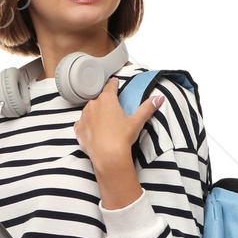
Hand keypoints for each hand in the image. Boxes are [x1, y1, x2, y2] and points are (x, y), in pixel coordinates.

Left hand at [76, 83, 160, 209]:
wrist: (107, 156)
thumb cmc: (122, 137)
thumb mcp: (137, 121)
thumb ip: (147, 108)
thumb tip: (159, 98)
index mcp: (107, 99)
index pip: (110, 86)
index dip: (114, 84)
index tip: (115, 82)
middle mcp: (93, 105)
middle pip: (99, 99)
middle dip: (105, 102)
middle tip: (113, 110)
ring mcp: (84, 116)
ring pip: (90, 110)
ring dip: (96, 113)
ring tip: (105, 123)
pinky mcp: (79, 129)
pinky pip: (82, 123)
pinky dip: (87, 125)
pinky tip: (94, 131)